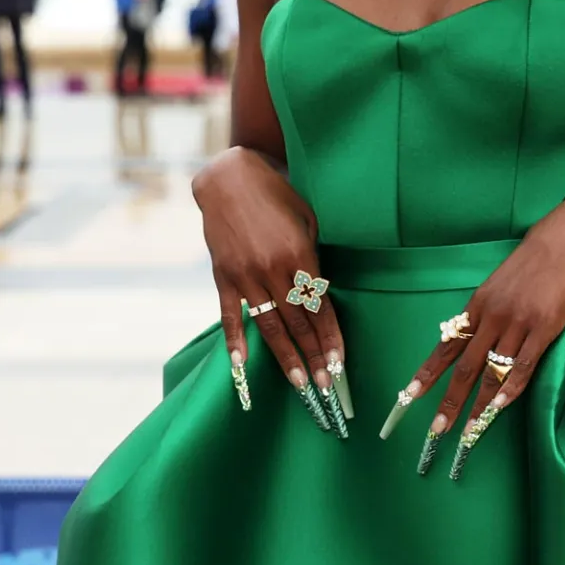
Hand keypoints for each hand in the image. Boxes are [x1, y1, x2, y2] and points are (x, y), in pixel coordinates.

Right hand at [195, 146, 347, 433]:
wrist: (230, 179)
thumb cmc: (277, 196)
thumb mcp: (308, 220)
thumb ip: (313, 257)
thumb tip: (320, 291)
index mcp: (300, 255)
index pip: (320, 307)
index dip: (331, 338)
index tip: (340, 364)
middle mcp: (273, 270)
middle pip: (299, 323)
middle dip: (314, 356)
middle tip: (325, 386)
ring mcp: (246, 275)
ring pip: (270, 325)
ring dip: (286, 357)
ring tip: (299, 384)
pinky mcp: (223, 276)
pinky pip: (232, 314)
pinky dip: (236, 340)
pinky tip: (242, 365)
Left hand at [387, 201, 564, 468]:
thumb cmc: (538, 259)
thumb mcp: (501, 283)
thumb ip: (488, 311)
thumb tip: (474, 338)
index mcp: (478, 304)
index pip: (447, 345)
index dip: (428, 373)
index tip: (409, 396)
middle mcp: (493, 316)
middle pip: (464, 366)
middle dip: (449, 400)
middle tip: (436, 429)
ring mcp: (518, 323)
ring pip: (492, 372)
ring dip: (479, 405)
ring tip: (468, 431)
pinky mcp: (544, 328)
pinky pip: (523, 366)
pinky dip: (510, 390)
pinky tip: (499, 408)